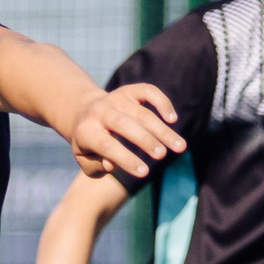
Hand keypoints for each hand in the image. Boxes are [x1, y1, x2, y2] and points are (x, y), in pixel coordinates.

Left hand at [67, 83, 186, 181]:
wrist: (84, 113)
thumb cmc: (89, 144)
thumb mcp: (85, 159)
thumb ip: (96, 165)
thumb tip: (111, 164)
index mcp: (86, 131)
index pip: (107, 146)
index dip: (126, 159)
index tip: (144, 173)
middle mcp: (99, 111)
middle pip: (124, 125)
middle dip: (145, 140)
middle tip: (162, 156)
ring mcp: (115, 98)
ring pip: (141, 113)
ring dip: (162, 130)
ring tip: (180, 147)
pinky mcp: (129, 90)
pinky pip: (148, 92)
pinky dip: (162, 103)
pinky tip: (173, 119)